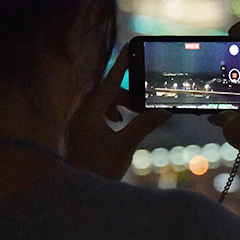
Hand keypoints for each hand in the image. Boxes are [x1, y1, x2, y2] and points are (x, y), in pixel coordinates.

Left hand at [64, 45, 170, 179]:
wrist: (78, 193)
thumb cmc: (99, 170)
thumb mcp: (125, 147)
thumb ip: (143, 125)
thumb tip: (163, 112)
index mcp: (88, 113)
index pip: (109, 82)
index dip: (122, 64)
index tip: (131, 46)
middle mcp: (79, 114)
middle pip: (103, 91)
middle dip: (124, 93)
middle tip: (140, 104)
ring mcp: (76, 123)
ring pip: (99, 102)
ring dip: (117, 104)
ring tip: (129, 117)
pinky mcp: (77, 131)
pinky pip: (94, 112)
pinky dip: (109, 113)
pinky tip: (117, 124)